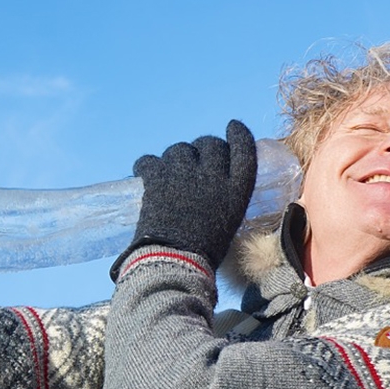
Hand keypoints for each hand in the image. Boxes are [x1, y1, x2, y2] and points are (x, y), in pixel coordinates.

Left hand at [113, 120, 256, 276]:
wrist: (175, 262)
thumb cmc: (204, 252)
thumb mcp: (227, 221)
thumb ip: (223, 198)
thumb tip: (211, 187)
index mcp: (236, 190)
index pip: (244, 150)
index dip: (239, 134)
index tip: (233, 126)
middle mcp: (213, 176)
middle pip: (210, 144)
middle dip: (203, 148)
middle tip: (195, 160)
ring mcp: (184, 174)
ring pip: (179, 149)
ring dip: (176, 158)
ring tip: (170, 175)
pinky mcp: (157, 178)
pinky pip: (149, 160)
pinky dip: (146, 166)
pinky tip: (145, 173)